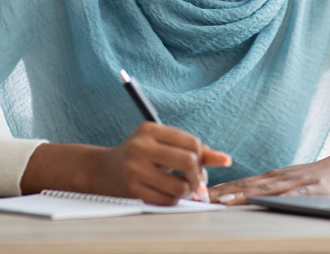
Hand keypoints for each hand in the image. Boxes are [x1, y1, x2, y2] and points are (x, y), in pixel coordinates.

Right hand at [94, 122, 230, 205]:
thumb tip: (226, 160)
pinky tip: (168, 194)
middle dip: (197, 175)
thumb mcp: (163, 144)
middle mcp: (140, 147)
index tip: (198, 163)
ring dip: (187, 191)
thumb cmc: (141, 155)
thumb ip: (195, 150)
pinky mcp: (132, 190)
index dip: (201, 156)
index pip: (191, 142)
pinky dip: (174, 200)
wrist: (102, 171)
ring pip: (180, 185)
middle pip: (188, 162)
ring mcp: (135, 169)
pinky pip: (167, 200)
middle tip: (195, 181)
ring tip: (183, 188)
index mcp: (149, 129)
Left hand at [208, 145, 329, 204]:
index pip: (241, 183)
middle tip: (199, 197)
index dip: (219, 189)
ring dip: (241, 195)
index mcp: (273, 177)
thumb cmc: (318, 177)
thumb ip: (270, 189)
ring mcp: (295, 181)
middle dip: (222, 192)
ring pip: (264, 189)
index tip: (197, 194)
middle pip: (246, 185)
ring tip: (221, 201)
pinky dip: (277, 197)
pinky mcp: (313, 188)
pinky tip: (265, 200)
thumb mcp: (290, 182)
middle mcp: (279, 177)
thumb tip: (245, 197)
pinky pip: (293, 194)